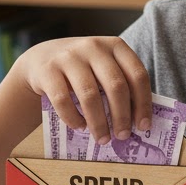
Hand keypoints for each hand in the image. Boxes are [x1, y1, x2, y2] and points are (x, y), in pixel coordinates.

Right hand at [17, 36, 151, 144]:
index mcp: (115, 46)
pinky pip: (63, 100)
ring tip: (102, 139)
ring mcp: (69, 56)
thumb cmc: (82, 69)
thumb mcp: (104, 67)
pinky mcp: (48, 70)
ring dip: (99, 123)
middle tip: (122, 136)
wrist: (41, 59)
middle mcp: (93, 46)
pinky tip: (79, 127)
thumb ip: (121, 84)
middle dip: (122, 116)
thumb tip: (139, 122)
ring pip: (90, 95)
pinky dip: (73, 118)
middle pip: (116, 85)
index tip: (144, 126)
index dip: (143, 103)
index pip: (137, 75)